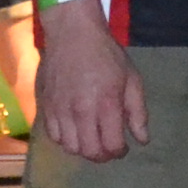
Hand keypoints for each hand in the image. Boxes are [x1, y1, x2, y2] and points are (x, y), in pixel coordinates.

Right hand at [37, 1, 144, 163]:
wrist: (72, 32)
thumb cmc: (106, 54)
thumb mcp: (131, 78)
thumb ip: (137, 112)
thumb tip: (141, 140)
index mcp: (106, 104)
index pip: (111, 146)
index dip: (120, 152)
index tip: (123, 146)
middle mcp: (81, 111)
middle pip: (90, 152)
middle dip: (102, 155)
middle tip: (107, 146)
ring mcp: (60, 110)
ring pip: (70, 148)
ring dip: (83, 149)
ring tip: (91, 138)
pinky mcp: (46, 105)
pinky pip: (53, 136)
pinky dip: (65, 139)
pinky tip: (74, 129)